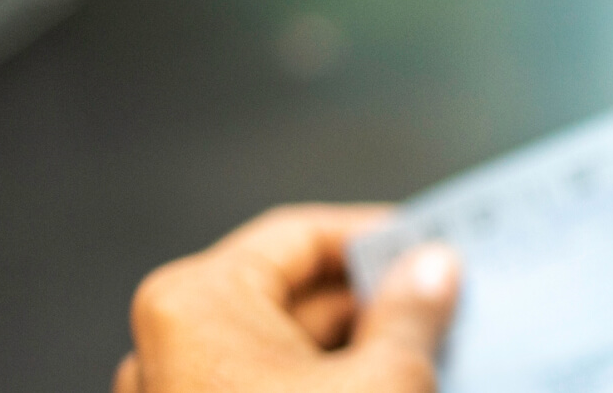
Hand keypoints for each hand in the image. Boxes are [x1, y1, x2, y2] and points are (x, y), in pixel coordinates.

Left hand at [114, 204, 461, 392]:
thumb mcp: (383, 381)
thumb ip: (413, 313)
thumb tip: (433, 269)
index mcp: (197, 303)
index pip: (299, 235)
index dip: (375, 236)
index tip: (429, 245)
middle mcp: (169, 345)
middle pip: (291, 295)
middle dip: (370, 302)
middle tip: (443, 305)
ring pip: (283, 352)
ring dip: (352, 351)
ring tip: (424, 357)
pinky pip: (268, 388)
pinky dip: (323, 385)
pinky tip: (379, 389)